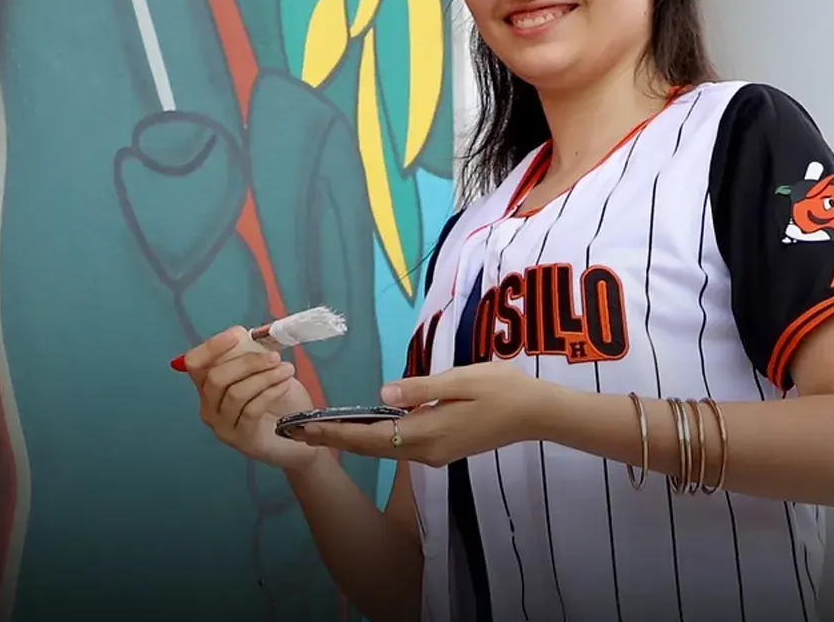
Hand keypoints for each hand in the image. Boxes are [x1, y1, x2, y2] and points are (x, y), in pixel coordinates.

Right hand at [182, 326, 319, 471]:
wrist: (298, 440)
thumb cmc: (279, 403)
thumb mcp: (265, 372)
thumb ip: (252, 354)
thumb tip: (246, 335)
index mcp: (208, 386)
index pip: (195, 363)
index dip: (212, 346)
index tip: (238, 334)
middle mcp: (208, 407)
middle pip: (216, 378)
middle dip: (247, 362)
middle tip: (274, 357)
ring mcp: (223, 426)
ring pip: (235, 393)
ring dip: (263, 376)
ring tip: (287, 369)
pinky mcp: (242, 440)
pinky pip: (251, 410)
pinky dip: (270, 392)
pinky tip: (285, 384)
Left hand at [285, 362, 564, 467]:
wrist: (537, 414)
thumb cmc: (502, 390)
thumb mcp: (461, 380)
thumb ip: (420, 388)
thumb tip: (382, 392)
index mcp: (427, 433)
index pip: (370, 435)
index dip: (335, 432)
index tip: (305, 428)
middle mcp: (426, 451)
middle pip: (370, 447)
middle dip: (332, 439)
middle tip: (296, 432)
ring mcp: (435, 453)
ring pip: (383, 448)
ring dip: (350, 440)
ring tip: (317, 431)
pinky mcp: (442, 448)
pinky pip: (398, 445)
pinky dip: (372, 438)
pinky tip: (358, 429)